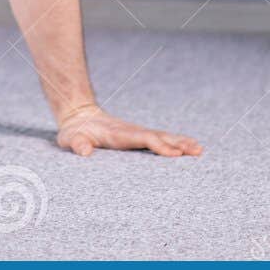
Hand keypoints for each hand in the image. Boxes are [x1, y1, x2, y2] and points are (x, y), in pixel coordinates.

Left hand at [55, 104, 202, 157]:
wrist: (79, 116)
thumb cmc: (75, 132)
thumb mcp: (70, 138)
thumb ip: (77, 143)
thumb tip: (84, 151)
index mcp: (119, 134)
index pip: (143, 139)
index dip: (159, 146)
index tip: (174, 153)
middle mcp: (132, 132)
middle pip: (159, 136)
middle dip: (178, 143)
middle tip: (197, 150)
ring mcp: (136, 133)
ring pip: (162, 136)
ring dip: (180, 142)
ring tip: (199, 149)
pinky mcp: (138, 137)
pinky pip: (159, 139)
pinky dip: (175, 142)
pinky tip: (187, 148)